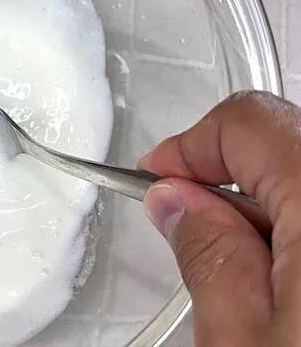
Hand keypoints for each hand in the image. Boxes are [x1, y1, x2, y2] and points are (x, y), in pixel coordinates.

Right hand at [140, 91, 300, 346]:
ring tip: (261, 278)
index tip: (160, 180)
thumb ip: (206, 252)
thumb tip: (176, 202)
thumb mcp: (247, 341)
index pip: (248, 124)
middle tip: (197, 231)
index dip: (189, 147)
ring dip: (276, 211)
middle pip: (288, 142)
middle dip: (230, 180)